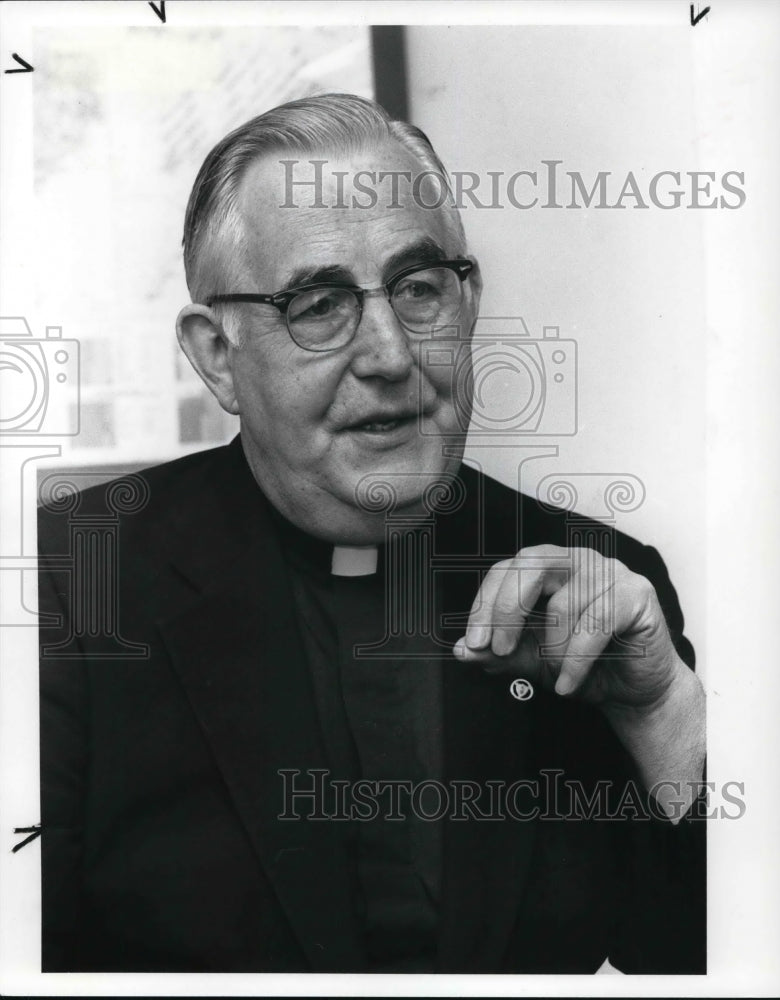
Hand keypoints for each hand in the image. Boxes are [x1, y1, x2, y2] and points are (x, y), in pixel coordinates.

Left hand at [453, 544, 678, 706]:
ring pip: (564, 605)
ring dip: (554, 651)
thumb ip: (499, 654)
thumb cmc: (585, 668)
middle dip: (508, 610)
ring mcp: (610, 572)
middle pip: (531, 566)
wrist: (635, 694)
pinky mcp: (637, 593)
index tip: (473, 641)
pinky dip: (576, 660)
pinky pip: (596, 623)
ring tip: (558, 675)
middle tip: (500, 649)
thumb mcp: (533, 662)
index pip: (507, 568)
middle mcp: (578, 560)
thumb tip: (461, 649)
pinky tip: (569, 683)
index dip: (486, 603)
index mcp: (549, 566)